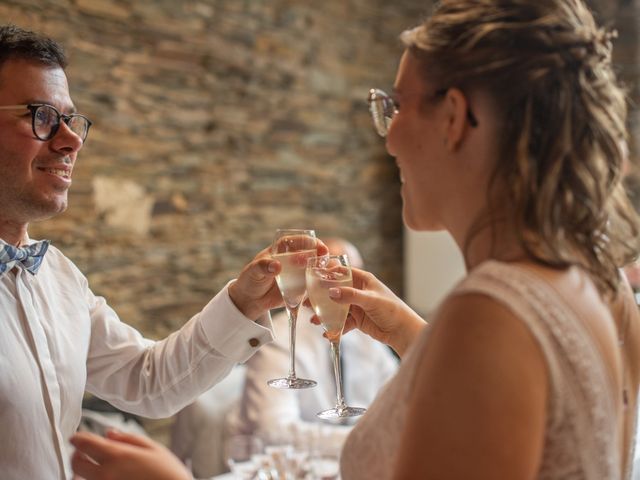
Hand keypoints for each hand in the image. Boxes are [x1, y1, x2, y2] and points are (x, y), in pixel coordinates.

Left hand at [70, 430, 190, 479]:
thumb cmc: (168, 473)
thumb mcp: (153, 448)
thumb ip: (128, 439)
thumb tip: (109, 433)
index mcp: (117, 456)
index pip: (84, 443)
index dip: (78, 438)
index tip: (77, 437)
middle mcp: (106, 474)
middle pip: (76, 463)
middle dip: (76, 455)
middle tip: (82, 452)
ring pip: (79, 479)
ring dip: (82, 471)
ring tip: (91, 466)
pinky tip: (103, 477)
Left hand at [229, 242, 328, 319]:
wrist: (251, 299)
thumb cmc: (251, 279)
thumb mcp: (254, 271)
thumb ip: (264, 267)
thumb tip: (277, 266)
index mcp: (283, 248)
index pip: (300, 240)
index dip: (312, 243)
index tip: (320, 249)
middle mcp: (295, 258)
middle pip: (314, 253)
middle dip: (323, 258)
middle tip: (326, 264)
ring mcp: (300, 272)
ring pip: (317, 269)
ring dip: (325, 273)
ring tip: (327, 279)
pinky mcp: (302, 287)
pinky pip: (314, 286)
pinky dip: (319, 289)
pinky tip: (320, 294)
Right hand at [315, 268, 426, 356]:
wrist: (402, 331)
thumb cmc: (391, 310)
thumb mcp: (370, 300)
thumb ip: (350, 296)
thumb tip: (331, 292)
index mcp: (363, 280)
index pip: (342, 272)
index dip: (327, 275)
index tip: (313, 280)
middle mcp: (358, 291)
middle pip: (335, 291)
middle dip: (321, 297)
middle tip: (307, 302)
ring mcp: (356, 306)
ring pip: (336, 308)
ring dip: (325, 314)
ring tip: (313, 321)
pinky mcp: (357, 320)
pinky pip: (342, 323)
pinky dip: (334, 328)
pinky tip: (327, 334)